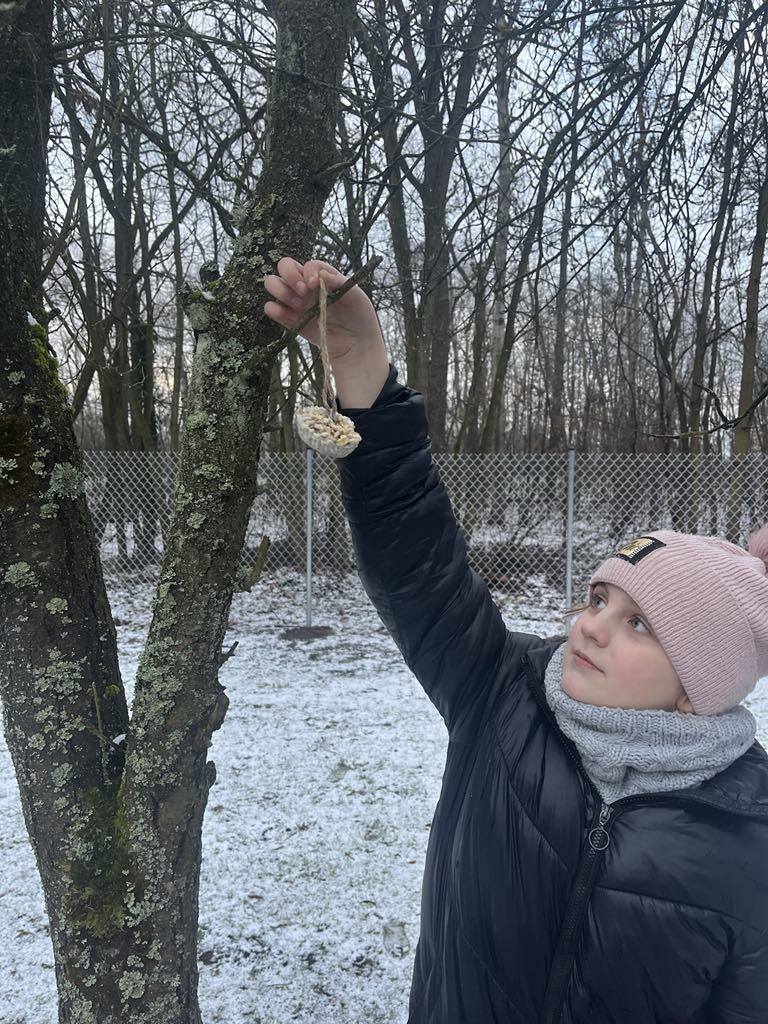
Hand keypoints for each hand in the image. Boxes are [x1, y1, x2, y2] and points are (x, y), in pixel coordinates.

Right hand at [263, 257, 383, 362]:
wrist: (356, 345)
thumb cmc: (359, 317)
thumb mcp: (356, 296)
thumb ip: (338, 282)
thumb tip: (320, 274)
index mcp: (322, 276)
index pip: (307, 264)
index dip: (308, 272)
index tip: (315, 285)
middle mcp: (306, 285)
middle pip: (284, 266)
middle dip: (289, 276)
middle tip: (303, 292)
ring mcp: (296, 302)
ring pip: (273, 283)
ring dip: (281, 291)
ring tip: (298, 305)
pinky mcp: (290, 319)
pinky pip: (271, 308)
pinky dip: (274, 309)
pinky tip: (289, 315)